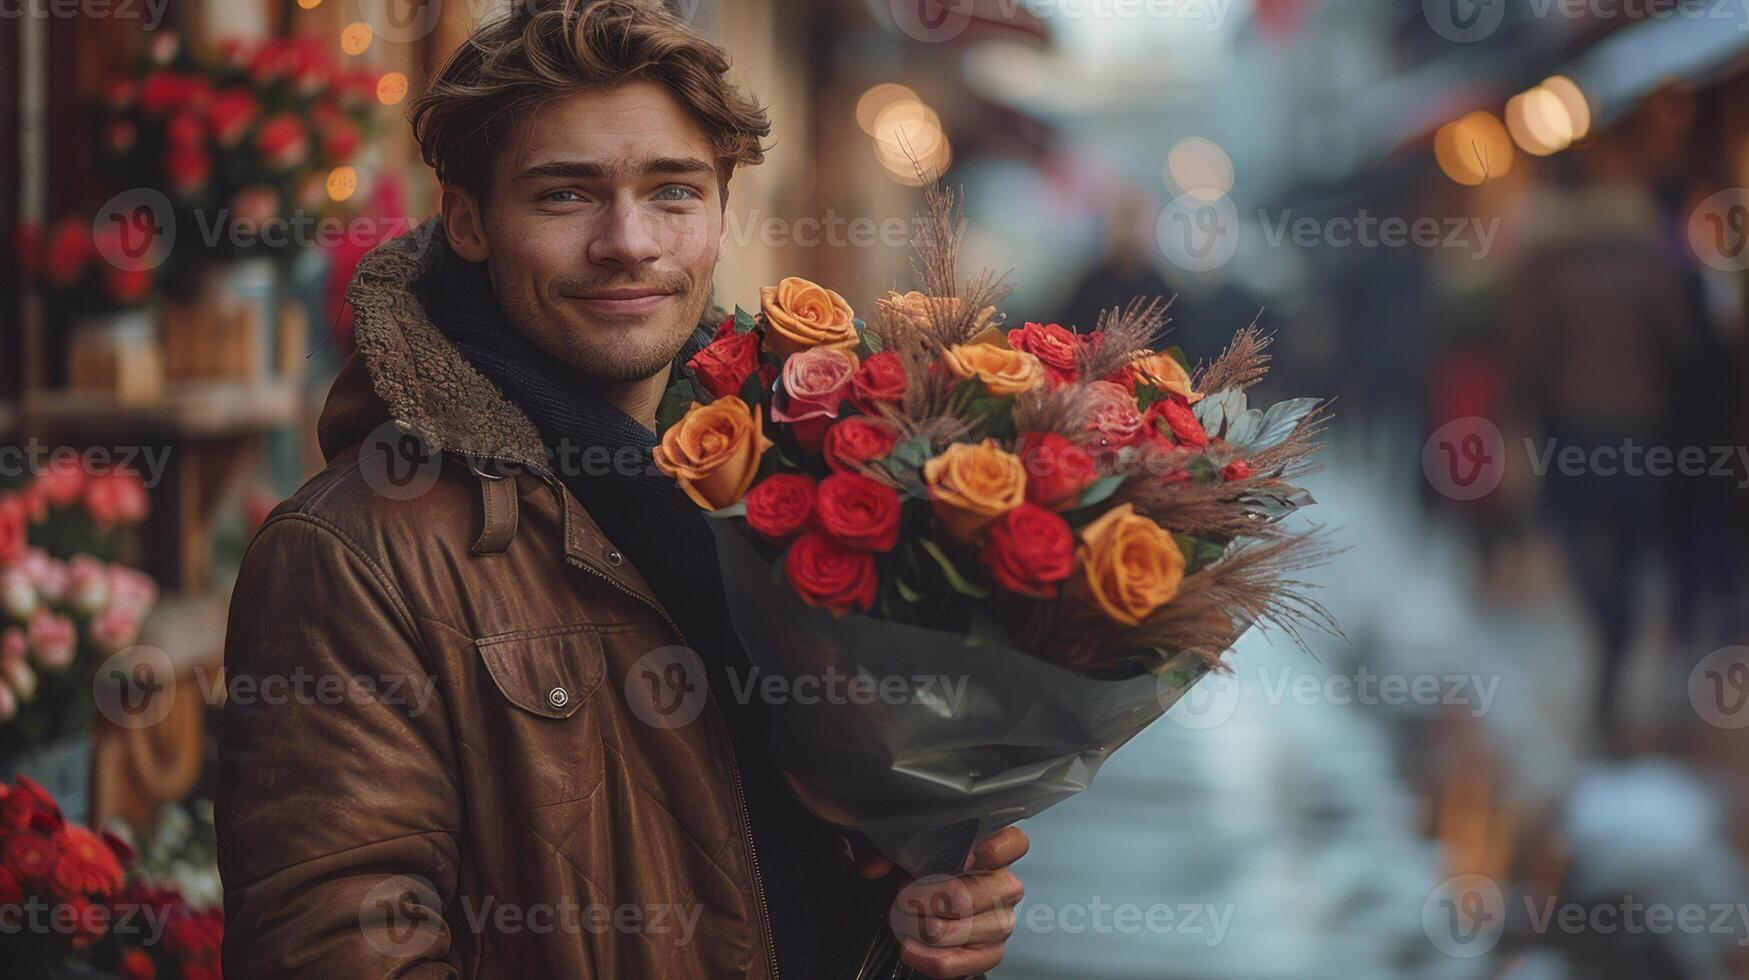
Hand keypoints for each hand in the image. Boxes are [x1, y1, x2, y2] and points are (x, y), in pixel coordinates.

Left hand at [855, 827, 1028, 977]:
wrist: (922, 913)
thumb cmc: (921, 874)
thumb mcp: (902, 853)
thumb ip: (886, 851)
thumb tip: (873, 866)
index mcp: (992, 850)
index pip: (1014, 843)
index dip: (991, 849)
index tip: (962, 857)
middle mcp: (1003, 885)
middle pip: (979, 892)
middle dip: (932, 897)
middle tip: (904, 896)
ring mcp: (1001, 920)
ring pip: (968, 928)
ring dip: (925, 928)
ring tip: (901, 922)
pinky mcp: (991, 952)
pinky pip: (967, 961)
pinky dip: (932, 958)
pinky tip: (910, 948)